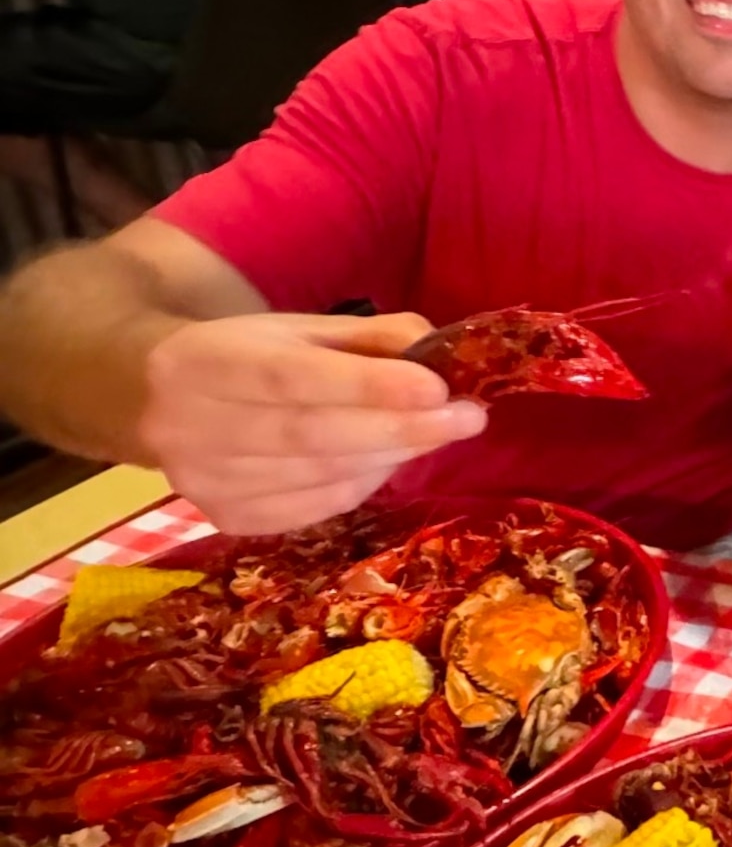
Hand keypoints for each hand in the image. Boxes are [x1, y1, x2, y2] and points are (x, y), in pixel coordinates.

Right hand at [137, 309, 488, 533]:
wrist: (149, 398)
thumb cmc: (242, 355)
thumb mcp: (295, 328)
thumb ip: (366, 336)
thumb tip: (436, 350)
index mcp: (206, 361)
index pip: (294, 379)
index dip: (368, 386)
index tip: (438, 387)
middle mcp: (193, 426)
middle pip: (313, 436)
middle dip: (401, 429)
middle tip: (468, 417)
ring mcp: (206, 482)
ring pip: (319, 477)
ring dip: (390, 457)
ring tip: (437, 432)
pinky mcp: (225, 518)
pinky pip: (313, 509)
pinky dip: (362, 486)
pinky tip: (388, 462)